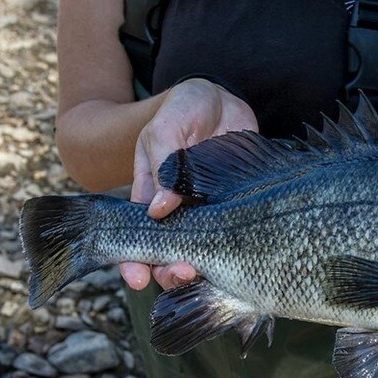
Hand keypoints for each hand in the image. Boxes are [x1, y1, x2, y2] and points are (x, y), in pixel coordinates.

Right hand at [120, 78, 257, 289]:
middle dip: (171, 272)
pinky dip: (238, 251)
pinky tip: (243, 257)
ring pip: (205, 252)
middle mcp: (179, 211)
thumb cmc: (183, 111)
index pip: (137, 240)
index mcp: (151, 196)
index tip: (139, 279)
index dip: (133, 264)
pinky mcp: (236, 208)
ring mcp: (209, 212)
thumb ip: (162, 167)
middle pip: (171, 254)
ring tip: (210, 270)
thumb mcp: (165, 131)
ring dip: (204, 267)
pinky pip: (236, 236)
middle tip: (184, 272)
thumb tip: (158, 210)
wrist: (221, 98)